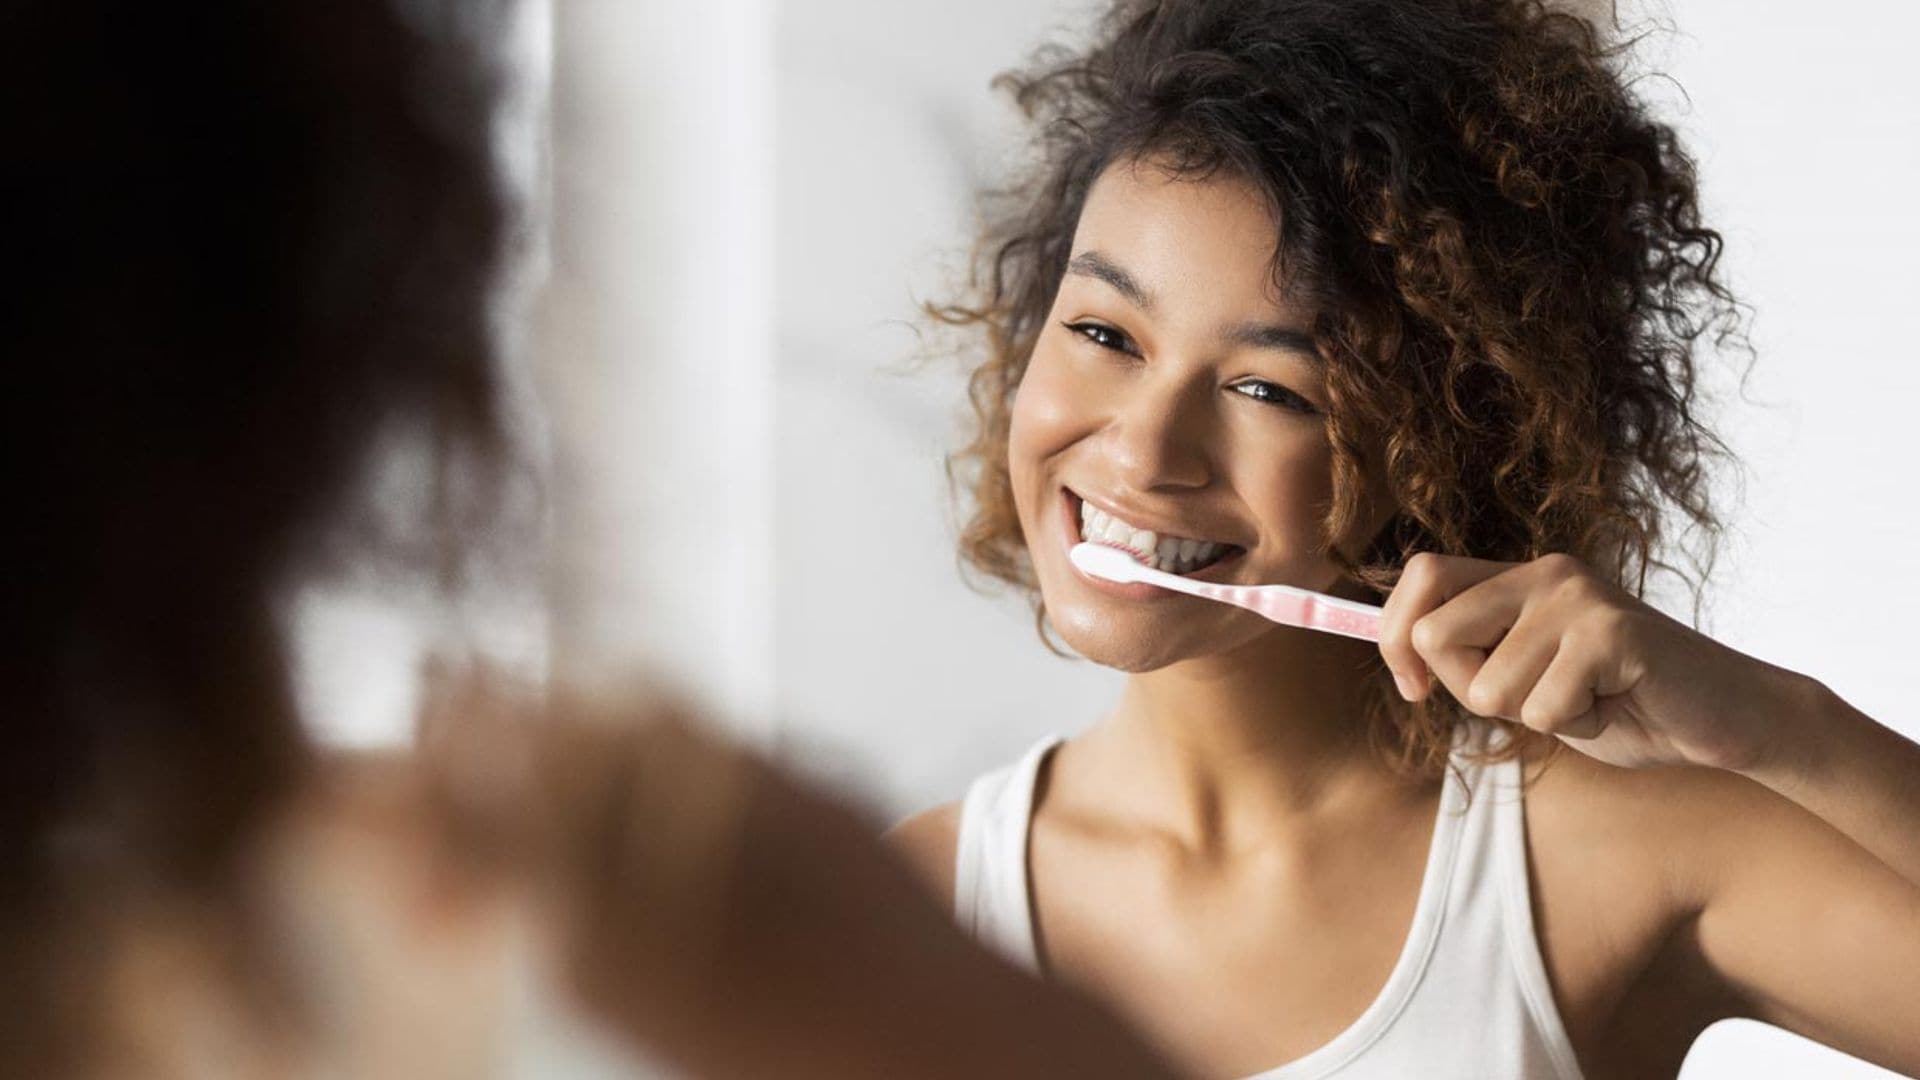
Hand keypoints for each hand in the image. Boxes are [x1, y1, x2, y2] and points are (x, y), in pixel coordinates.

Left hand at [1376, 552, 1814, 772]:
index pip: (1422, 574)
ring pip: (1488, 687)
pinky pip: (1544, 708)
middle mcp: (1545, 572)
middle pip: (1435, 635)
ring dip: (1538, 717)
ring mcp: (1579, 597)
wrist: (1726, 719)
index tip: (1414, 688)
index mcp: (1520, 576)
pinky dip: (1577, 728)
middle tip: (1538, 698)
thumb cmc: (1624, 705)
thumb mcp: (1529, 680)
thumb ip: (1474, 660)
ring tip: (1592, 699)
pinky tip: (1618, 705)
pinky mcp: (1612, 633)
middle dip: (1470, 690)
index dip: (1394, 635)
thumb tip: (1402, 659)